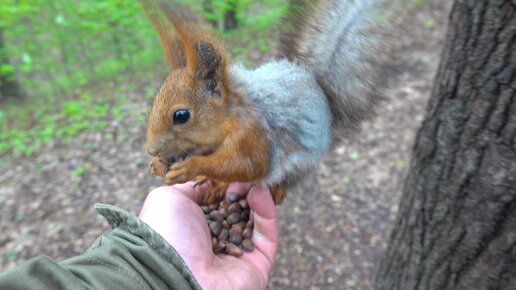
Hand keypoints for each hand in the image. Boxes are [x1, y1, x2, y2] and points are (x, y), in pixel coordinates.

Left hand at [139, 182, 278, 289]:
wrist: (174, 271)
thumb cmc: (165, 234)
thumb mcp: (169, 199)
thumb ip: (191, 188)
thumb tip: (208, 181)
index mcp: (195, 231)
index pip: (218, 205)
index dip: (225, 188)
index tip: (230, 172)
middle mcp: (216, 244)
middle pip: (239, 212)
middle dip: (243, 192)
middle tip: (245, 175)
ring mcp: (238, 255)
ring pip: (255, 223)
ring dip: (256, 200)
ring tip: (254, 181)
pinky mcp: (258, 264)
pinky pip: (267, 236)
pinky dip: (267, 212)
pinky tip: (260, 193)